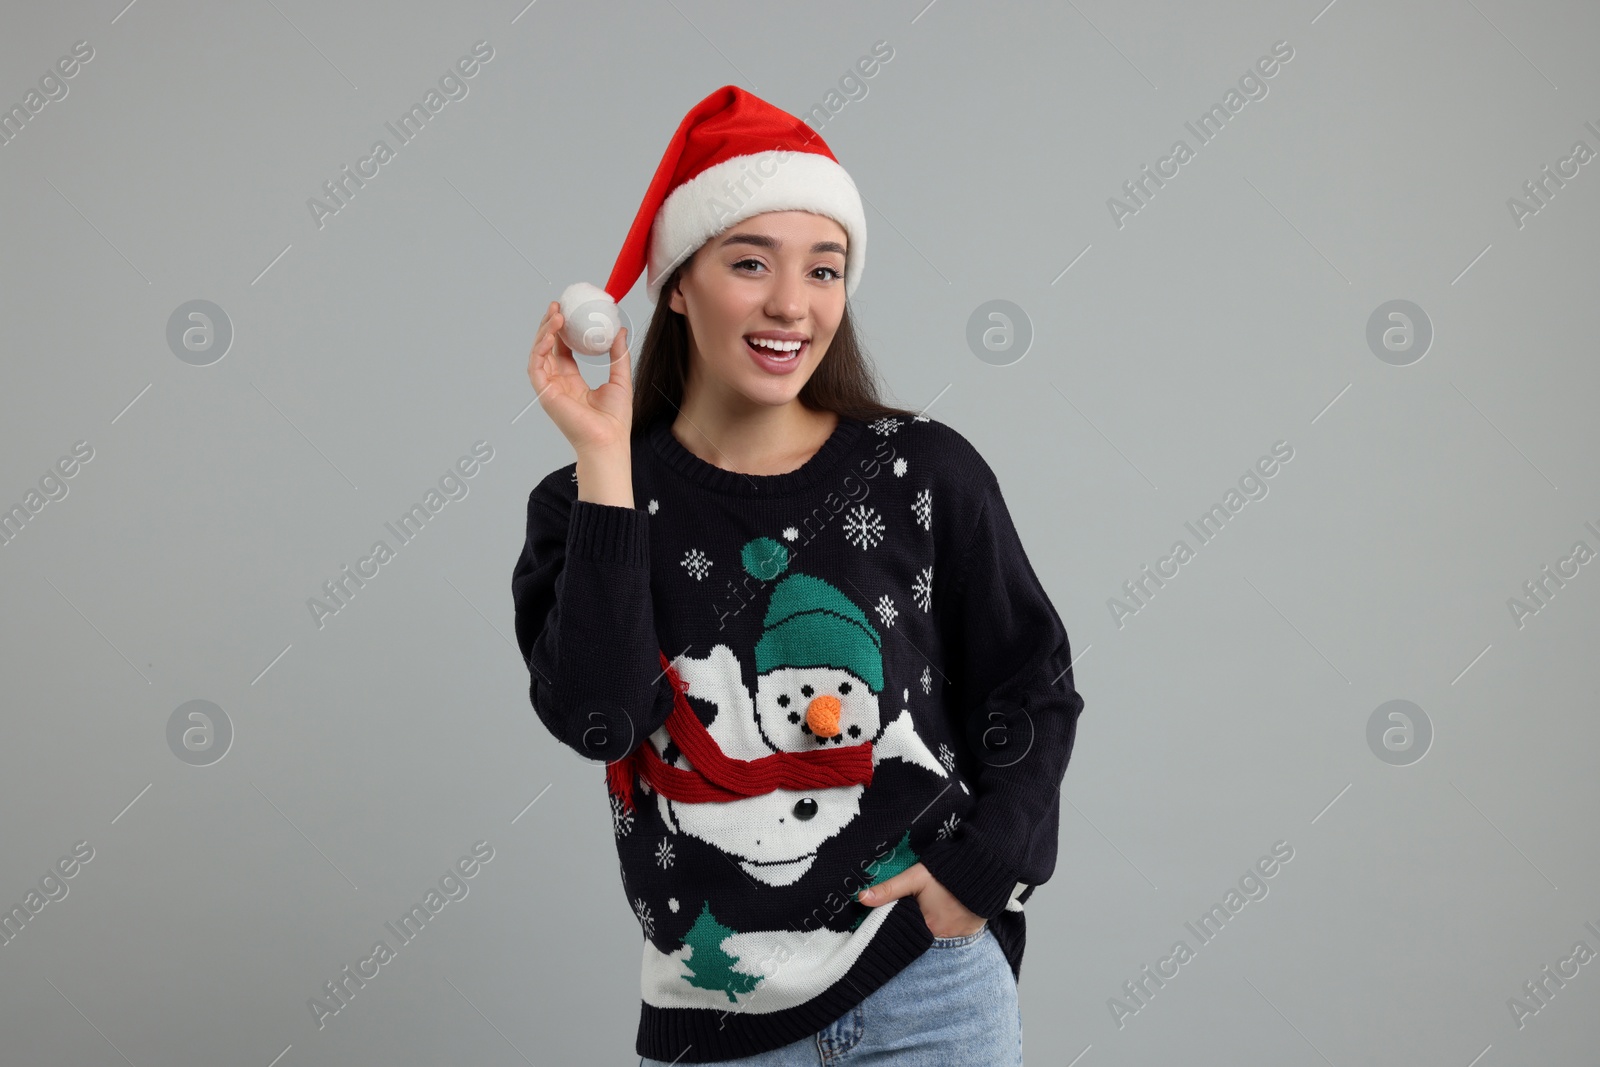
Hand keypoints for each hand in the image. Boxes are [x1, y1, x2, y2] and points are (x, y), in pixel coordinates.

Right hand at [527, 300, 632, 456]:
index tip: (568, 310)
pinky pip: (536, 366)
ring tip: (556, 314)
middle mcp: (558, 383)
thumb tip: (620, 331)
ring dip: (544, 332)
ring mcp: (550, 388)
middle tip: (558, 305)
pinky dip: (540, 348)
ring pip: (539, 353)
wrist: (609, 441)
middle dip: (550, 325)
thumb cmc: (615, 420)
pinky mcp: (545, 393)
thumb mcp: (620, 379)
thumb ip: (618, 355)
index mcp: (572, 381)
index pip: (563, 350)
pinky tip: (551, 334)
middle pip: (547, 348)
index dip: (562, 330)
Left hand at [856, 862, 985, 938]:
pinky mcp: (972, 930)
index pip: (906, 934)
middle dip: (914, 928)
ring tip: (927, 913)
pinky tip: (944, 914)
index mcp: (927, 926)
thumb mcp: (915, 877)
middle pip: (922, 936)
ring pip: (937, 935)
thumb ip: (889, 889)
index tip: (894, 920)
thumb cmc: (947, 872)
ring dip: (931, 927)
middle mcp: (944, 936)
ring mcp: (960, 935)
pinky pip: (954, 933)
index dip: (899, 928)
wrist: (984, 867)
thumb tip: (861, 898)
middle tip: (912, 914)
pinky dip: (947, 926)